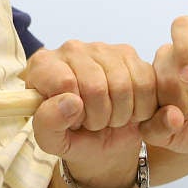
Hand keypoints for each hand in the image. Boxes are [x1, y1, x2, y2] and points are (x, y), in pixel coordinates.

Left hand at [23, 41, 157, 187]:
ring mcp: (102, 49)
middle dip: (99, 117)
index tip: (74, 120)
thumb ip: (48, 122)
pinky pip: (145, 83)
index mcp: (43, 65)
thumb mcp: (51, 139)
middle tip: (93, 123)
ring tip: (109, 118)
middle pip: (95, 86)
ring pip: (123, 85)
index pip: (65, 83)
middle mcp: (70, 50)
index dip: (74, 111)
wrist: (101, 139)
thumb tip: (70, 102)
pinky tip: (127, 111)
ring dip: (120, 115)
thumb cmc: (72, 135)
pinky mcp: (130, 55)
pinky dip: (141, 108)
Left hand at [140, 0, 187, 155]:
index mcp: (164, 65)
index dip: (168, 80)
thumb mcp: (167, 135)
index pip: (162, 58)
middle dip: (185, 47)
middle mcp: (187, 48)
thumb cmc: (186, 128)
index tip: (180, 106)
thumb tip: (174, 116)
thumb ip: (157, 128)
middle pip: (181, 25)